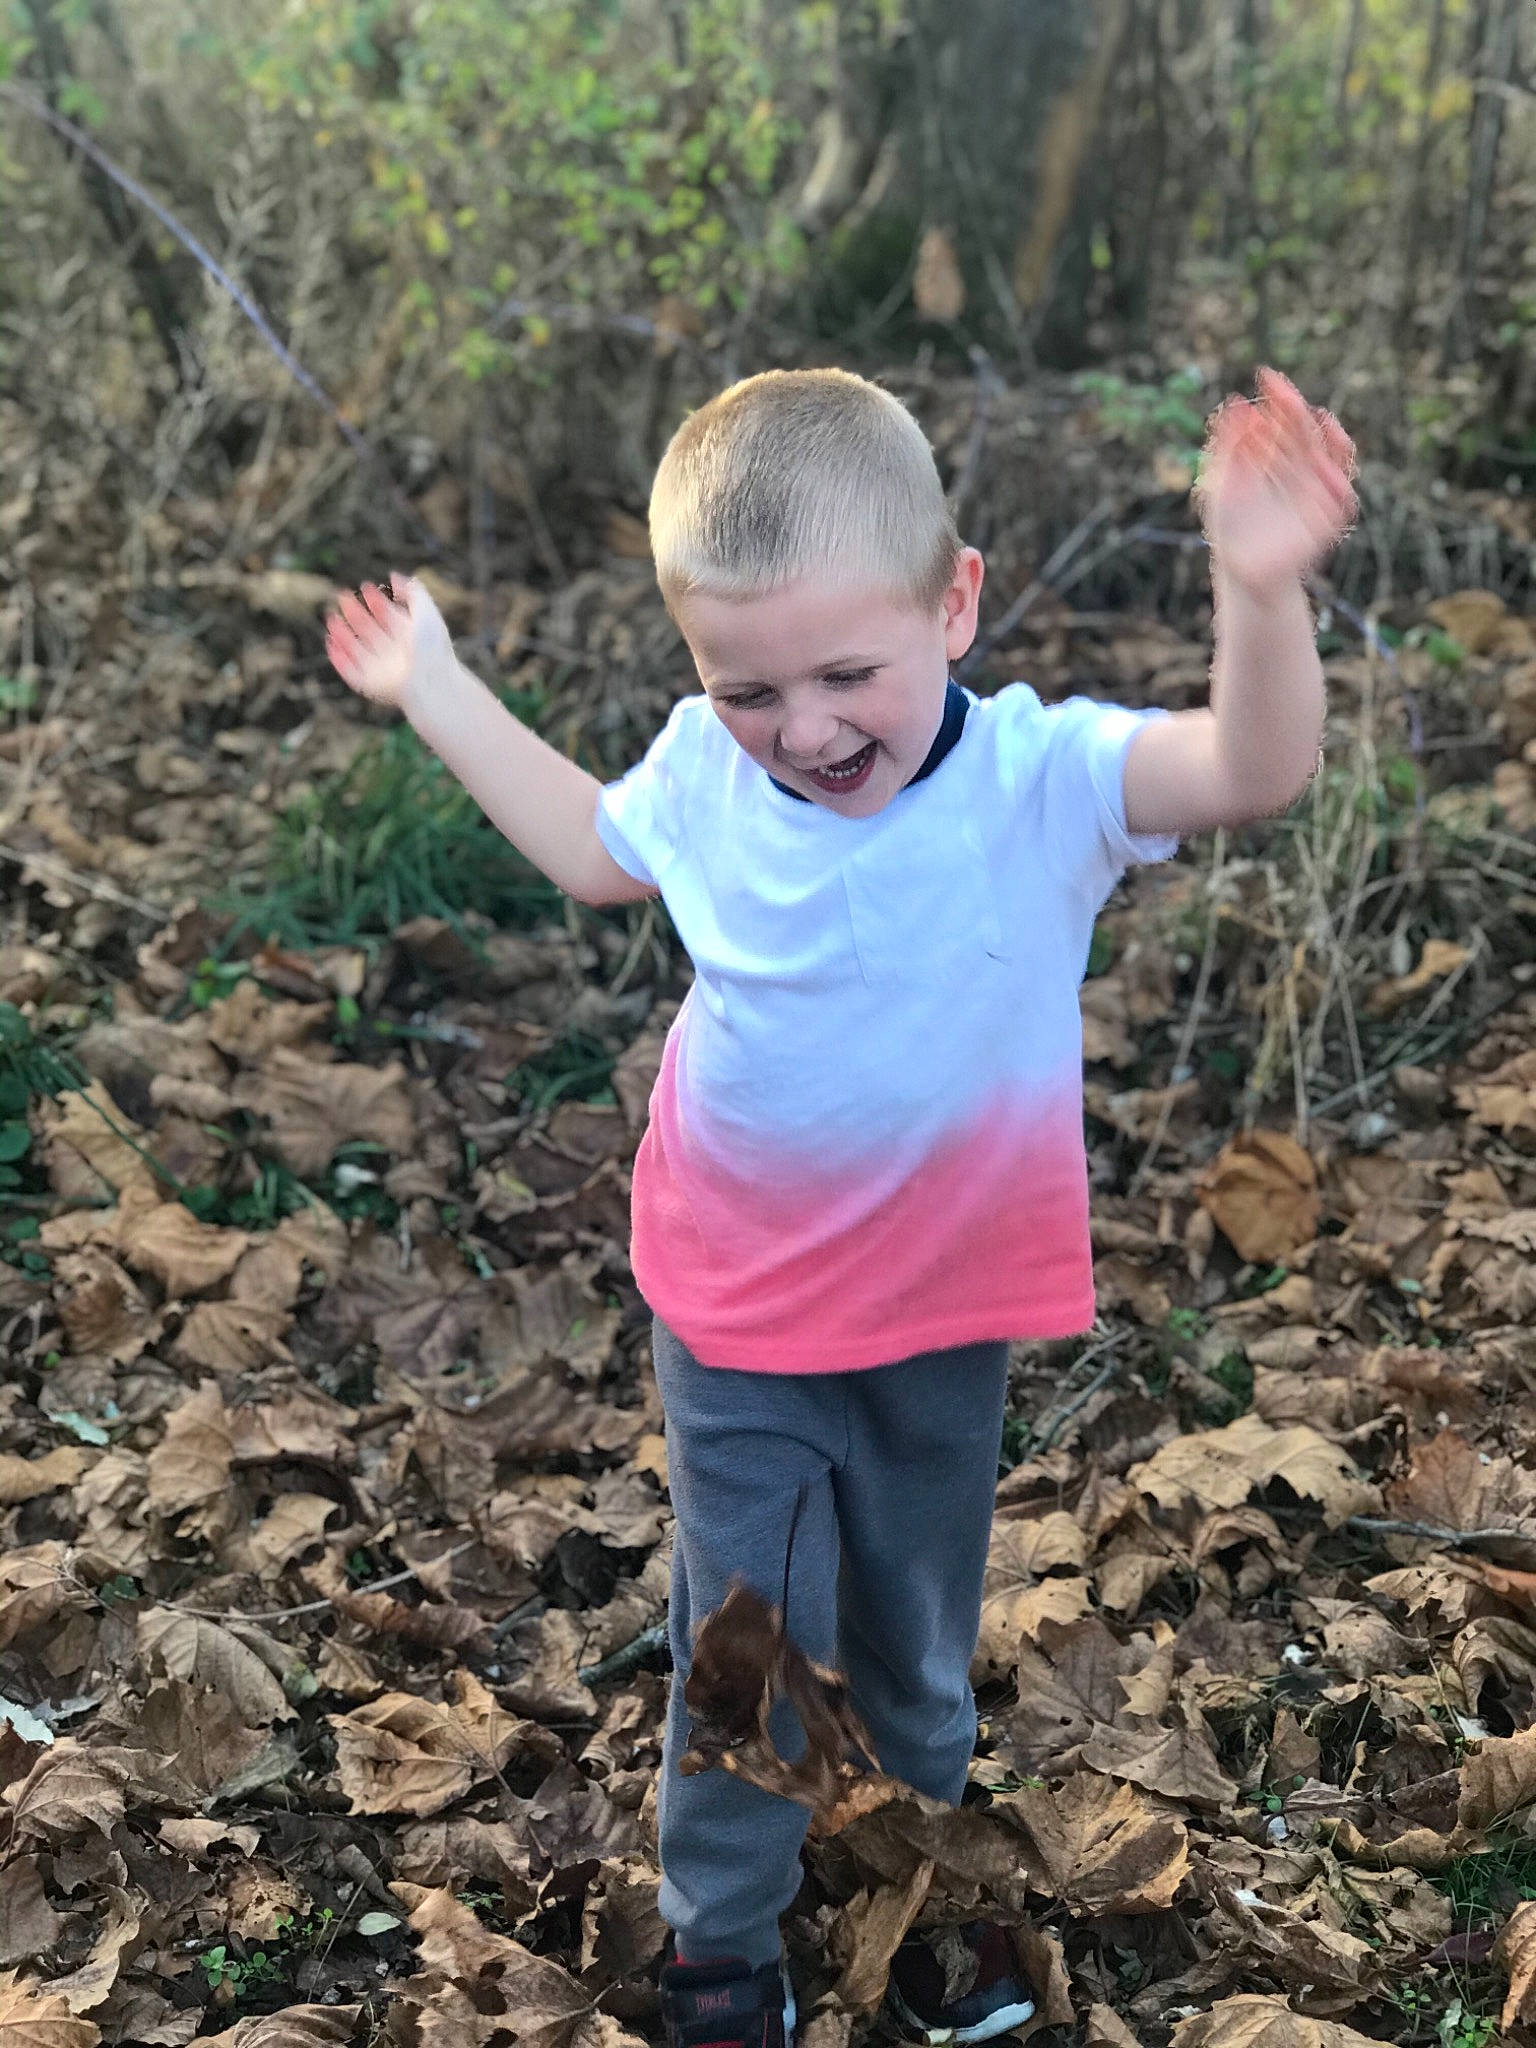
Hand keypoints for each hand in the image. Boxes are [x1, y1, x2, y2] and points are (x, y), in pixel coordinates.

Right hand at [324, 572, 454, 711]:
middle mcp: (394, 652)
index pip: (388, 616)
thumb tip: (394, 576)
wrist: (429, 682)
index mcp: (409, 637)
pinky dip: (338, 658)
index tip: (366, 586)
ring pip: (356, 649)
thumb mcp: (426, 611)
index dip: (377, 601)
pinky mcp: (369, 684)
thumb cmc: (431, 648)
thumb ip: (413, 591)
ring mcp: (380, 668)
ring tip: (331, 617)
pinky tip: (330, 642)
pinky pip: (349, 671)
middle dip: (355, 613)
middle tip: (342, 595)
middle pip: (370, 630)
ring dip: (342, 633)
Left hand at [1196, 367, 1356, 597]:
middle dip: (1298, 412)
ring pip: (1334, 457)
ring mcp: (1316, 491)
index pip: (1282, 419)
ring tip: (1322, 423)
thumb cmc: (1231, 528)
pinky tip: (1329, 473)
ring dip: (1333, 439)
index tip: (1267, 377)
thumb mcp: (1222, 484)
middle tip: (1284, 396)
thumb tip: (1236, 402)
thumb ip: (1228, 447)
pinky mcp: (1328, 519)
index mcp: (1275, 457)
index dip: (1278, 398)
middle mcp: (1299, 469)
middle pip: (1307, 431)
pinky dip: (1339, 485)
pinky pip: (1342, 499)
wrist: (1243, 572)